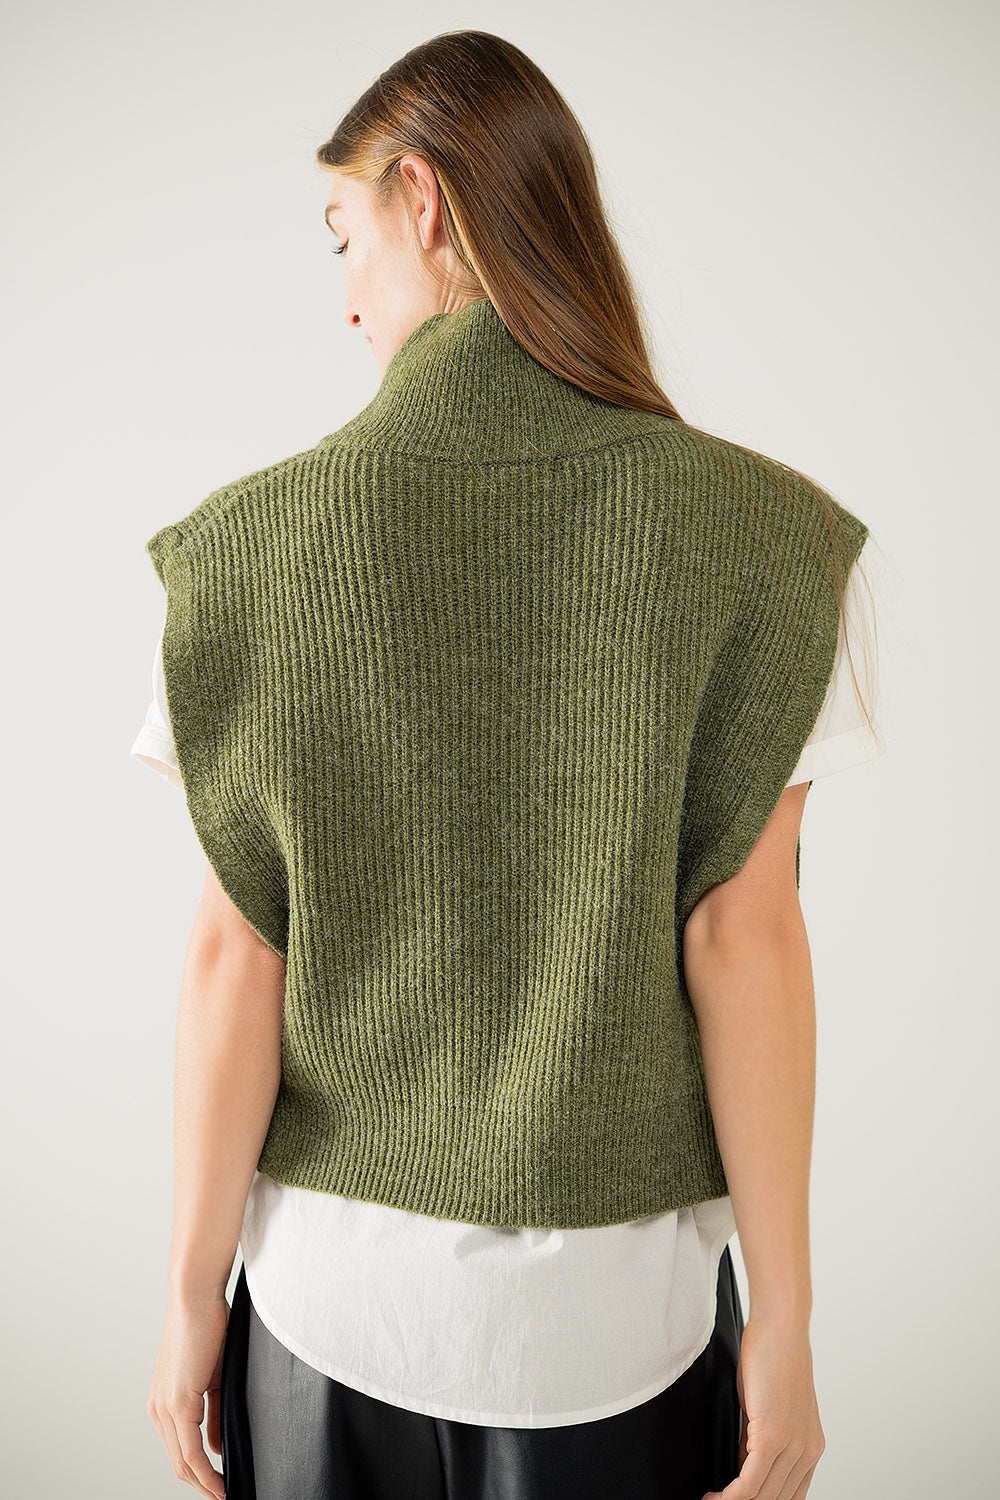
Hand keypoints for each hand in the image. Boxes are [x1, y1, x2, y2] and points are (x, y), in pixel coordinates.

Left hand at [147, 1290, 228, 1498]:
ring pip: (182, 1462)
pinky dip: (205, 1471)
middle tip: (223, 1496)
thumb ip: (213, 1412)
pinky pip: (190, 1449)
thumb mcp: (214, 1376)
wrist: (196, 1296)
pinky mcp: (178, 1402)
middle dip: (201, 1484)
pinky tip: (220, 1481)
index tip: (218, 1485)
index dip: (198, 1473)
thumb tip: (217, 1446)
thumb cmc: (208, 1326)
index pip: (179, 1450)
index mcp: (164, 1402)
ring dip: (204, 1483)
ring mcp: (165, 1407)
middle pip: (178, 1463)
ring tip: (224, 1494)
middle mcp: (158, 1409)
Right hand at [702, 1315, 825, 1499]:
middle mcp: (807, 1452)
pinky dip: (729, 1496)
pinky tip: (714, 1496)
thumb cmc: (772, 1358)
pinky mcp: (774, 1437)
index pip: (788, 1496)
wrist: (780, 1328)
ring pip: (761, 1497)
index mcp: (810, 1448)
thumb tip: (742, 1466)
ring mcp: (793, 1446)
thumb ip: (758, 1441)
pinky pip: (750, 1483)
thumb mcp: (768, 1409)